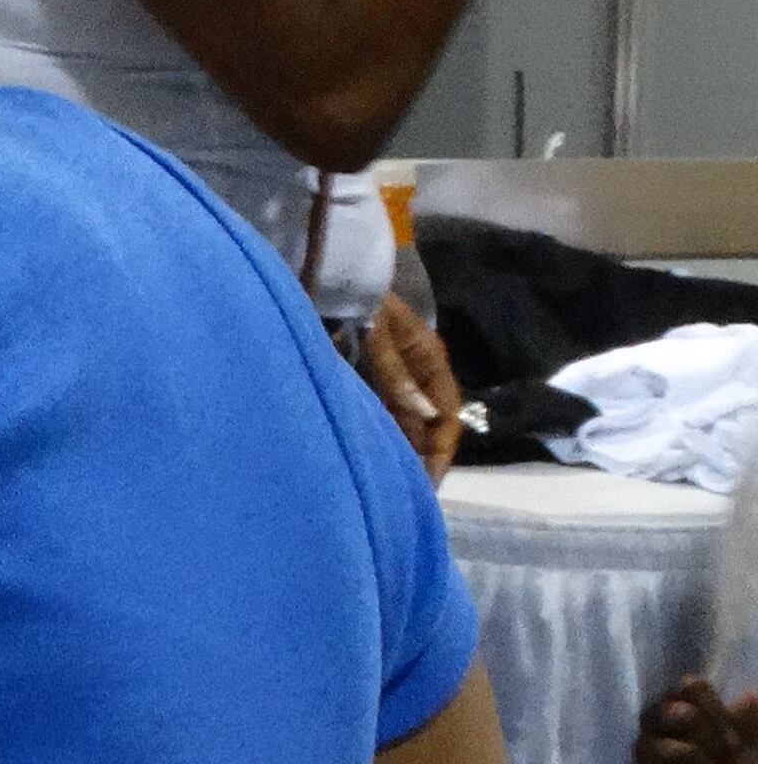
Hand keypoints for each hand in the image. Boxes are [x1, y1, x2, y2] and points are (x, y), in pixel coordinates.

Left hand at [355, 291, 461, 484]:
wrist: (317, 269)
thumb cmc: (349, 295)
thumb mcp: (375, 331)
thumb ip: (397, 374)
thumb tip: (430, 418)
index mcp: (427, 355)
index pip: (447, 413)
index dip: (441, 449)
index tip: (430, 482)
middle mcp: (415, 367)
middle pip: (427, 421)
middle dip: (423, 456)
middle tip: (411, 495)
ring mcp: (390, 371)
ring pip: (404, 419)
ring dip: (403, 448)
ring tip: (394, 484)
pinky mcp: (363, 372)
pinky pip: (380, 410)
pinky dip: (381, 433)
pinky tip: (373, 456)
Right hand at [629, 678, 755, 763]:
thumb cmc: (744, 760)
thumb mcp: (753, 731)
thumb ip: (749, 712)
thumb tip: (749, 695)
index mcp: (684, 701)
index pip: (689, 687)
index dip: (714, 710)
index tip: (735, 736)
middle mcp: (658, 721)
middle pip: (669, 712)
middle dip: (702, 733)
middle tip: (726, 754)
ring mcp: (647, 751)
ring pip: (661, 747)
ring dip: (697, 763)